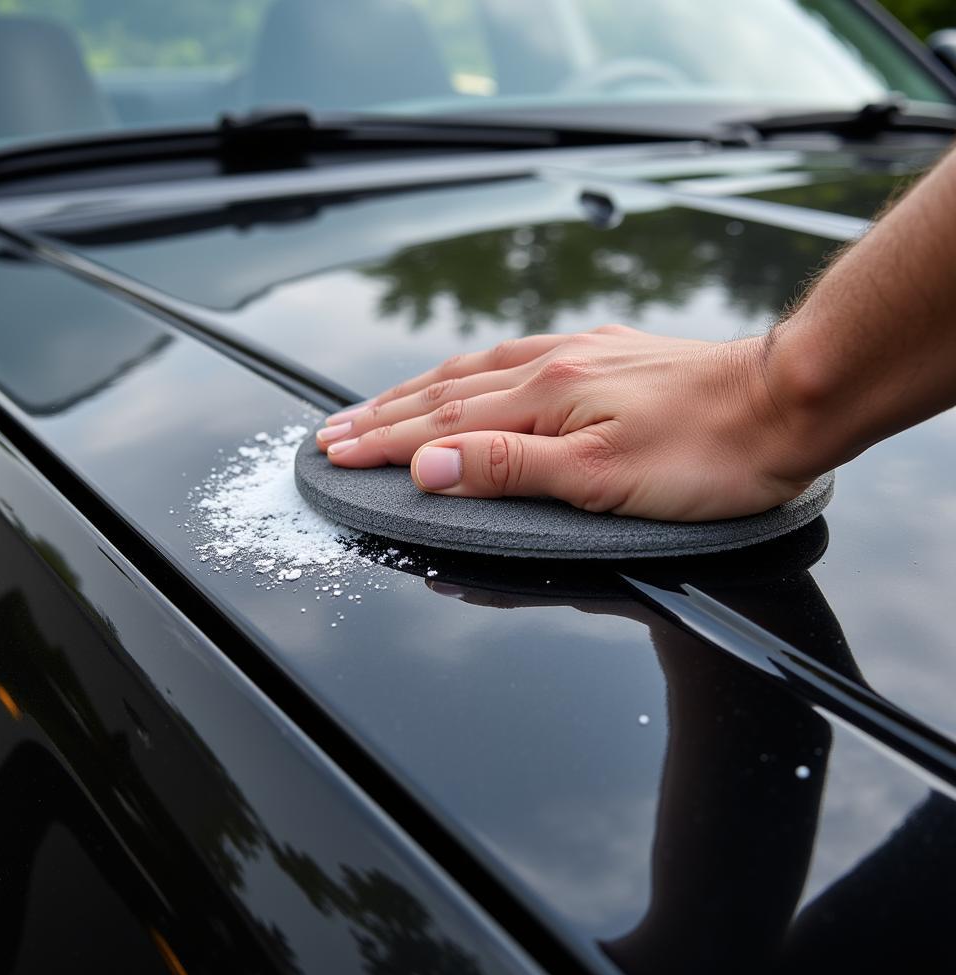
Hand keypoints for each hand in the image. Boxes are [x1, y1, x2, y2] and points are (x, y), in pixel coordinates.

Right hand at [316, 325, 811, 520]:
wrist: (786, 403)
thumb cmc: (709, 452)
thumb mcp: (603, 477)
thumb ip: (509, 468)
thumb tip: (430, 465)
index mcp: (545, 399)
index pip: (440, 426)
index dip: (382, 444)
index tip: (334, 454)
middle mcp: (552, 368)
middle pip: (444, 393)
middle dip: (381, 416)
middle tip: (332, 432)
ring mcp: (578, 356)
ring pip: (474, 372)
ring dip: (415, 392)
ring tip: (375, 407)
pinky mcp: (604, 354)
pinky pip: (514, 358)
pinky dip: (469, 372)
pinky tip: (464, 375)